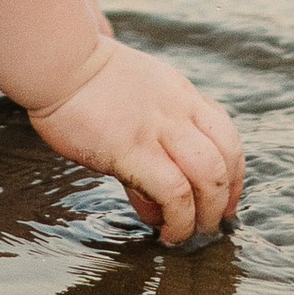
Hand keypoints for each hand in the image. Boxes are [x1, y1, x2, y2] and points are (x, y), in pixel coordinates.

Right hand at [28, 39, 242, 244]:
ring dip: (206, 214)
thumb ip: (152, 141)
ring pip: (208, 177)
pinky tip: (165, 230)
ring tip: (188, 235)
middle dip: (224, 200)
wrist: (59, 59)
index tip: (225, 201)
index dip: (234, 175)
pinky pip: (173, 191)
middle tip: (209, 226)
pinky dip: (178, 218)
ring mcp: (157, 128)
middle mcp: (178, 110)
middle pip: (226, 159)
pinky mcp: (130, 149)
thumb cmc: (85, 83)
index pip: (227, 135)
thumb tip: (153, 201)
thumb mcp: (135, 99)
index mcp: (181, 95)